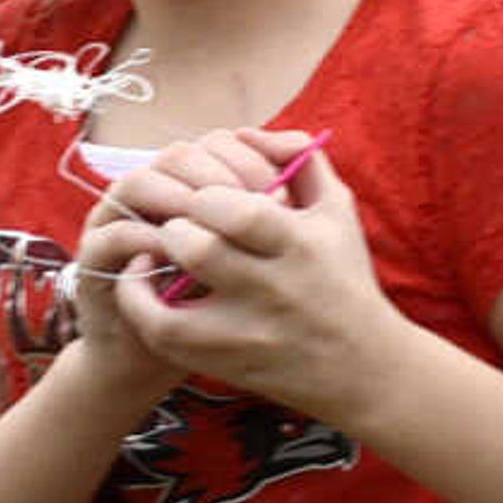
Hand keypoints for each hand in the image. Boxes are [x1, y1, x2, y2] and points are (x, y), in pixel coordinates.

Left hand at [74, 127, 401, 424]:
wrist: (363, 370)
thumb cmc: (342, 278)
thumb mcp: (336, 213)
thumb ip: (301, 161)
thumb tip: (248, 132)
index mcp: (302, 247)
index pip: (241, 212)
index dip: (209, 197)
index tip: (205, 197)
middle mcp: (274, 291)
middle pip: (199, 249)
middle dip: (177, 226)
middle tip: (177, 221)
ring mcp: (244, 331)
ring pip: (174, 291)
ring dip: (155, 259)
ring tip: (160, 245)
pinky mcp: (220, 360)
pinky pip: (161, 330)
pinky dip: (139, 299)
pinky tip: (146, 279)